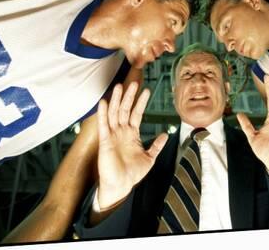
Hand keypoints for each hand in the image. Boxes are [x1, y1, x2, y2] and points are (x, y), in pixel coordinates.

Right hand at [96, 82, 167, 209]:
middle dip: (130, 96)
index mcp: (132, 134)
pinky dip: (103, 113)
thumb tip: (165, 135)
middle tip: (134, 82)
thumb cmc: (132, 174)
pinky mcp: (105, 141)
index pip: (136, 114)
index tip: (146, 90)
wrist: (120, 186)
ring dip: (117, 100)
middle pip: (125, 109)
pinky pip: (103, 125)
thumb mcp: (149, 158)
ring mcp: (112, 135)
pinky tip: (104, 102)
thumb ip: (156, 146)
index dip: (141, 102)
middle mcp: (121, 132)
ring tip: (120, 86)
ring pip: (114, 113)